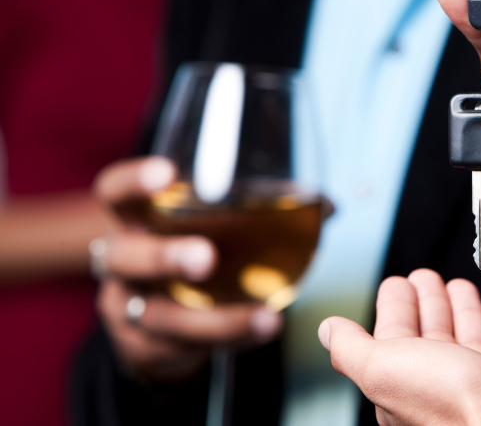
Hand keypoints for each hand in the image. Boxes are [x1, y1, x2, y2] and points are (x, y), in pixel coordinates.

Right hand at [91, 157, 282, 381]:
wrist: (156, 324)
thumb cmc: (190, 256)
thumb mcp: (211, 229)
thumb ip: (260, 212)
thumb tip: (326, 205)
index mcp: (135, 219)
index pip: (115, 192)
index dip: (135, 181)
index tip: (168, 173)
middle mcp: (121, 260)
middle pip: (123, 255)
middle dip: (164, 256)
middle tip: (205, 258)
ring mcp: (126, 307)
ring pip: (156, 314)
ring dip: (211, 316)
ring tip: (261, 316)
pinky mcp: (143, 347)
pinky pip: (183, 346)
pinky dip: (228, 337)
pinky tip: (262, 328)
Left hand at [319, 269, 480, 425]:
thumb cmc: (454, 407)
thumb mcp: (383, 368)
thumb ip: (352, 349)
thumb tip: (327, 331)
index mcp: (403, 384)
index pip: (393, 338)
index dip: (394, 307)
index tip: (398, 283)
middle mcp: (440, 390)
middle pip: (430, 337)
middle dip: (427, 304)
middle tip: (426, 277)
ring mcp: (480, 392)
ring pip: (467, 345)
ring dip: (461, 313)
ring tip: (460, 288)